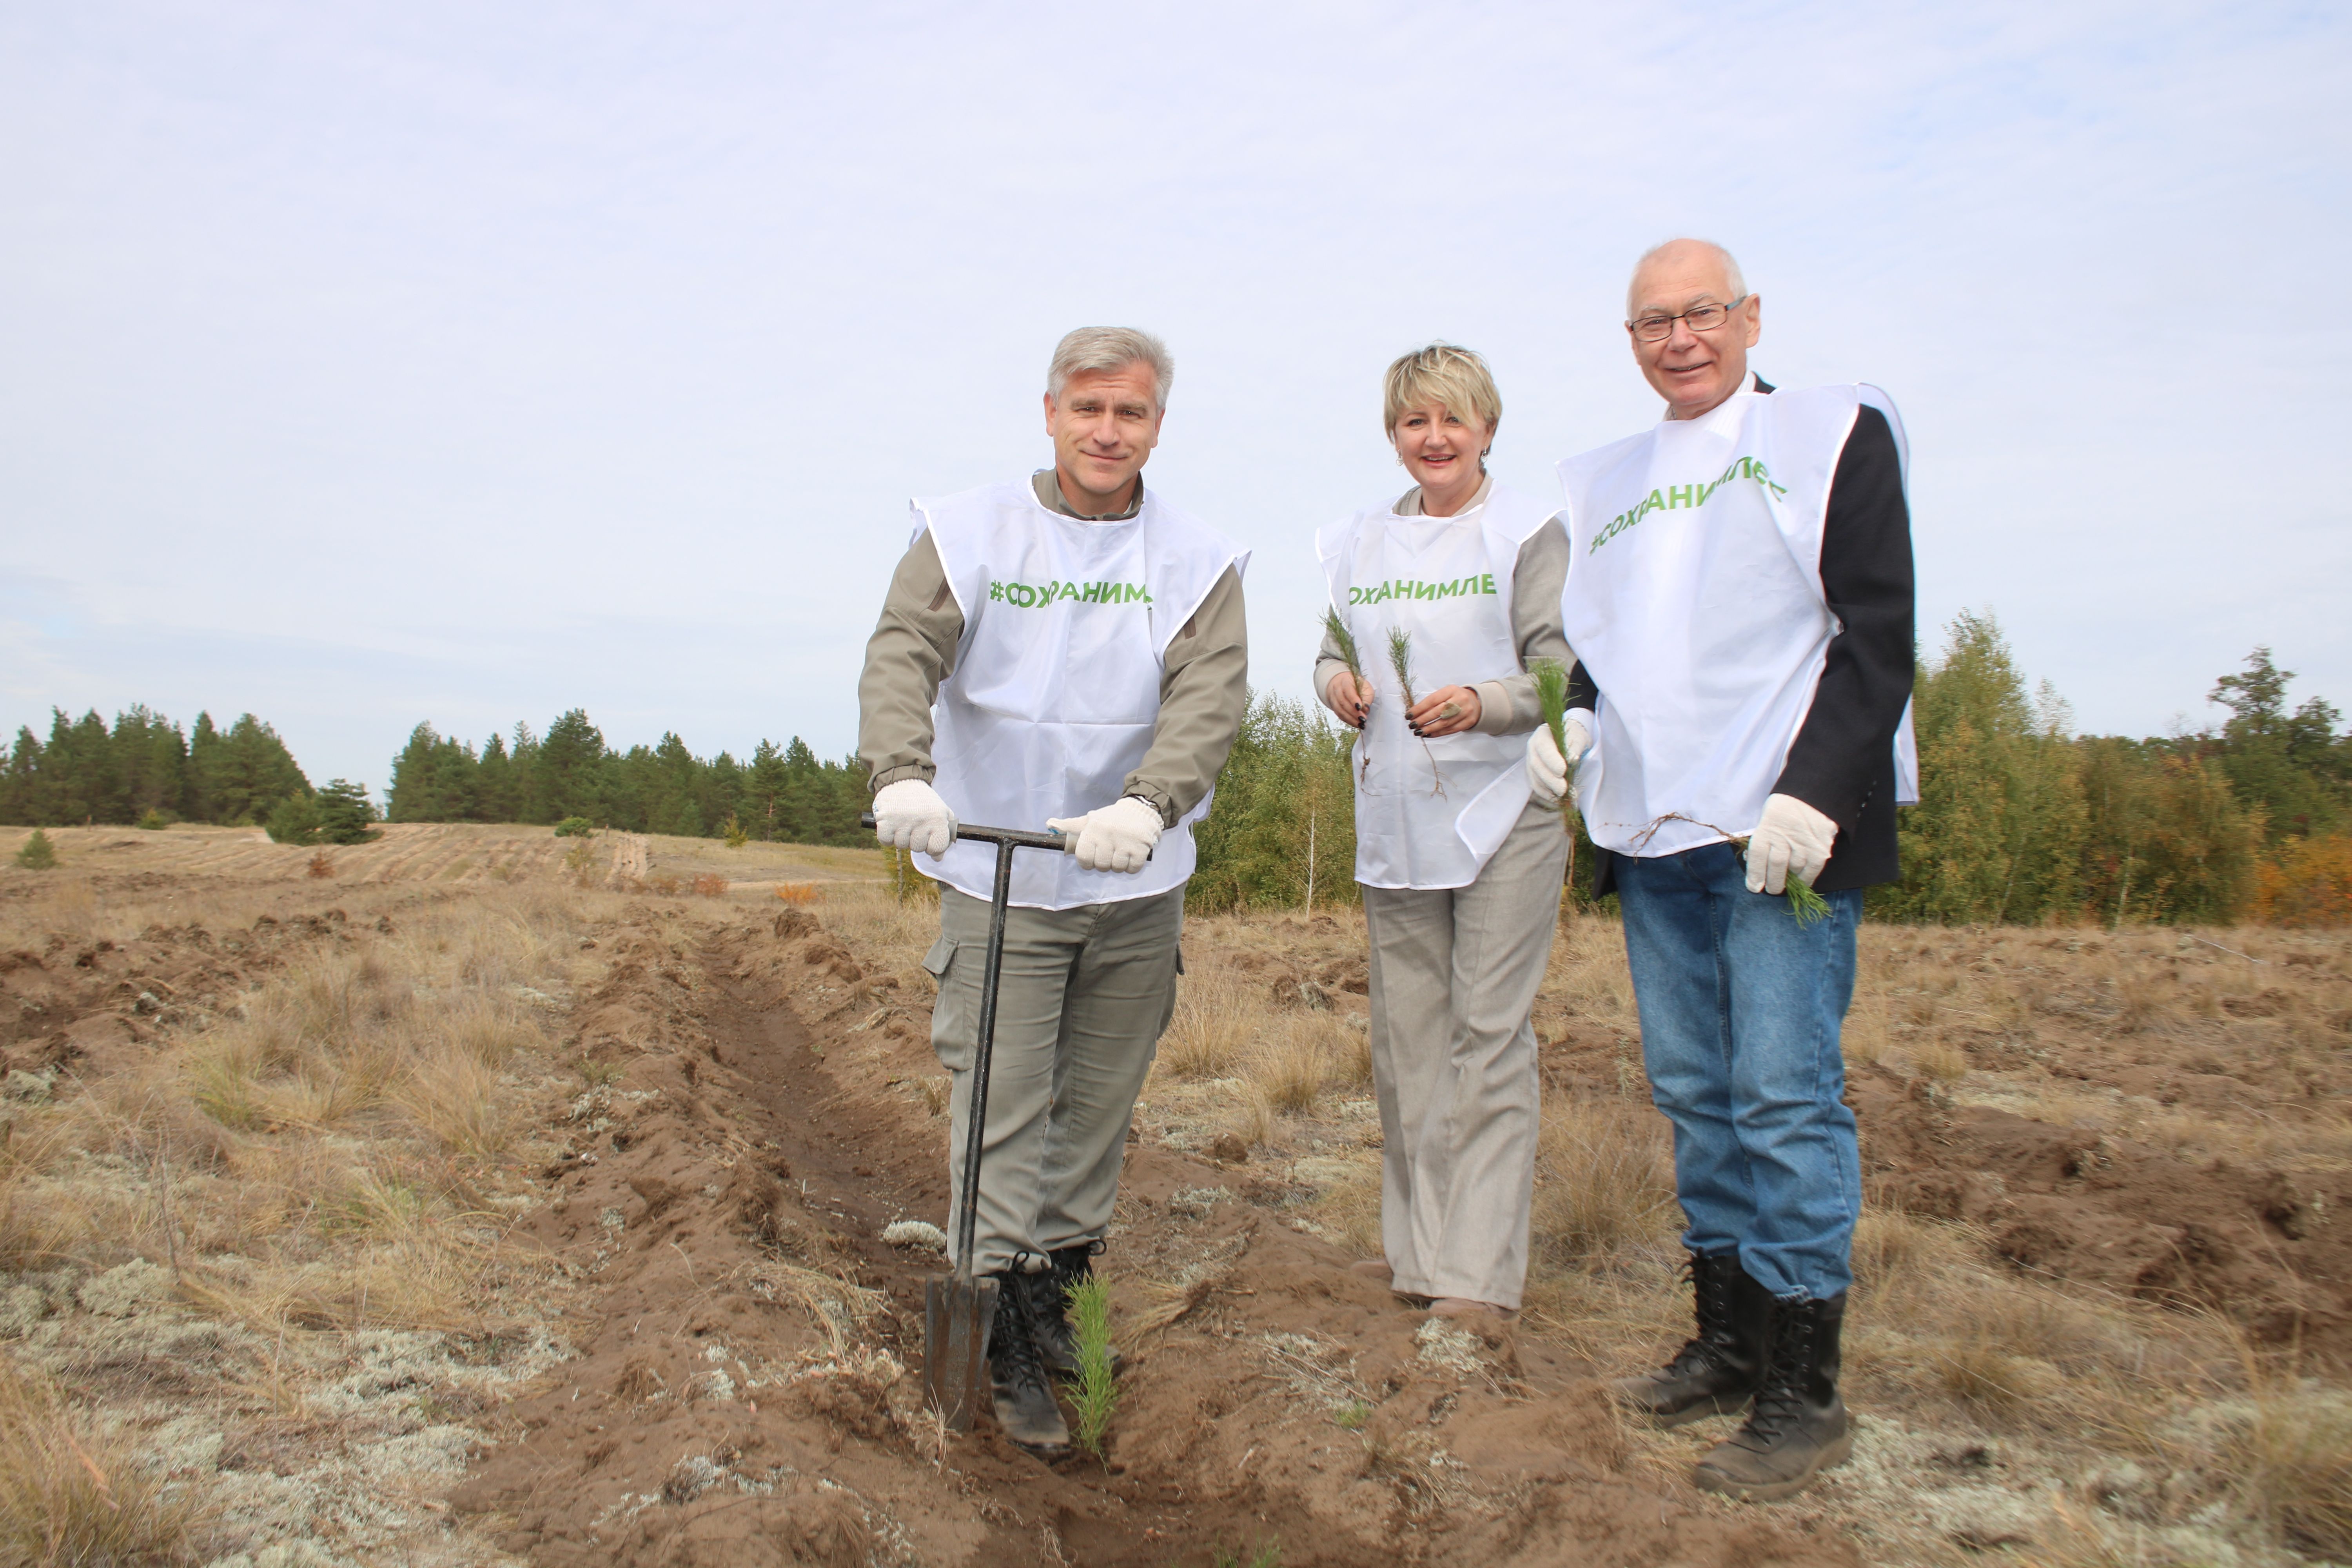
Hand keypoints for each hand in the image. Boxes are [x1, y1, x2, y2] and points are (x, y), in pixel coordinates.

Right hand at [872, 778, 957, 858]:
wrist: (901, 779)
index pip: (937, 848)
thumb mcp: (941, 810)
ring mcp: (902, 822)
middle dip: (915, 840)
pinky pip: (886, 841)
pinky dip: (887, 836)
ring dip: (901, 837)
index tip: (928, 838)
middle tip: (914, 824)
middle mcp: (920, 821)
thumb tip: (938, 858)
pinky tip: (892, 824)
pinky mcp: (885, 821)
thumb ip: (945, 834)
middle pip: (918, 848)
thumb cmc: (923, 799)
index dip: (932, 846)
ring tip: (903, 821)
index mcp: (937, 819)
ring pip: (901, 846)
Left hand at [1046, 795, 1161, 873]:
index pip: (1083, 858)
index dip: (1087, 862)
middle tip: (1109, 852)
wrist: (1141, 810)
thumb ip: (1070, 826)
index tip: (1092, 857)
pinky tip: (1132, 854)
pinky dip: (1132, 866)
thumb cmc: (1112, 818)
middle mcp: (1107, 835)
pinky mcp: (1141, 849)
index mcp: (1093, 829)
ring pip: (1116, 868)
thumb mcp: (1090, 819)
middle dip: (1104, 863)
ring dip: (1118, 864)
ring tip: (1121, 851)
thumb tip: (1049, 824)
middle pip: (1100, 866)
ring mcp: (1125, 843)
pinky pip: (1132, 869)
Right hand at [1324, 670, 1373, 728]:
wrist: (1345, 686)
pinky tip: (1356, 724)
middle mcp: (1336, 689)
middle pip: (1342, 702)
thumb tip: (1365, 709)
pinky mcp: (1334, 708)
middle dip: (1353, 712)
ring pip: (1340, 710)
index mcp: (1345, 681)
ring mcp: (1333, 699)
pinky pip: (1340, 715)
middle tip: (1363, 719)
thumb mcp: (1366, 688)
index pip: (1348, 690)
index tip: (1360, 708)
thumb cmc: (1358, 687)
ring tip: (1361, 724)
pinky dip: (1348, 721)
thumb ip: (1367, 697)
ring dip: (1351, 719)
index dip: (1353, 700)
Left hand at [1409, 684, 1481, 737]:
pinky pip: (1450, 730)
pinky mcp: (1468, 722)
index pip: (1432, 700)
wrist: (1477, 702)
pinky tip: (1428, 734)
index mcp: (1451, 690)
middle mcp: (1460, 700)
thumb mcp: (1446, 693)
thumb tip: (1415, 713)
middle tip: (1412, 725)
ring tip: (1418, 732)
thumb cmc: (1456, 697)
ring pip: (1444, 723)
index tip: (1409, 715)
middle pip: (1438, 712)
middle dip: (1422, 720)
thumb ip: (1433, 701)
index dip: (1419, 709)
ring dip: (1429, 728)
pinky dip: (1437, 733)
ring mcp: (1465, 712)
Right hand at [1525, 718, 1590, 805]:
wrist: (1569, 738)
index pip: (1543, 748)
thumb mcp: (1577, 736)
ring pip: (1535, 778)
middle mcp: (1532, 748)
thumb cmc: (1573, 736)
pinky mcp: (1534, 774)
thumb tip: (1572, 759)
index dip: (1551, 761)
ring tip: (1567, 797)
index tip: (1562, 771)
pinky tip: (1559, 800)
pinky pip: (1537, 786)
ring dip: (1550, 790)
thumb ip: (1574, 747)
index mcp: (1542, 735)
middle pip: (1537, 766)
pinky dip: (1547, 795)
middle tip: (1564, 790)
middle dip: (1550, 780)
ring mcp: (1530, 761)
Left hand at [1745, 793, 1836, 894]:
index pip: (1757, 856)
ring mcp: (1805, 842)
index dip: (1755, 875)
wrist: (1813, 795)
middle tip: (1772, 889)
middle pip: (1777, 866)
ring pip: (1795, 870)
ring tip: (1786, 884)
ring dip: (1789, 881)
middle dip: (1773, 883)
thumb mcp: (1766, 819)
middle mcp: (1785, 836)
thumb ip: (1762, 842)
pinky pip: (1812, 870)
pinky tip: (1801, 881)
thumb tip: (1756, 868)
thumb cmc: (1784, 809)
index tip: (1754, 887)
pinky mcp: (1821, 848)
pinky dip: (1805, 879)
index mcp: (1767, 827)